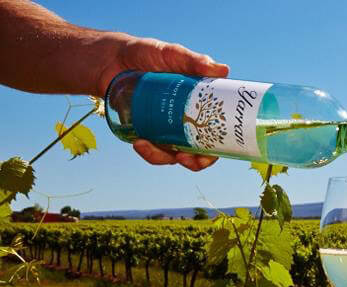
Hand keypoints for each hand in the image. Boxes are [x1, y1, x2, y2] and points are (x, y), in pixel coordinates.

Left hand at [97, 35, 229, 170]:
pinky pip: (152, 151)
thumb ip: (194, 61)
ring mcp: (167, 129)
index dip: (221, 146)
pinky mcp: (147, 132)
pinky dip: (147, 151)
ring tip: (146, 145)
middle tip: (184, 158)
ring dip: (163, 157)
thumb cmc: (147, 54)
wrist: (112, 58)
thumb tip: (223, 70)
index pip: (218, 131)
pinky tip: (138, 142)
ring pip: (173, 155)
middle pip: (200, 151)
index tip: (213, 151)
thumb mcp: (171, 55)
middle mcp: (187, 121)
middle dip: (195, 162)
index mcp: (200, 105)